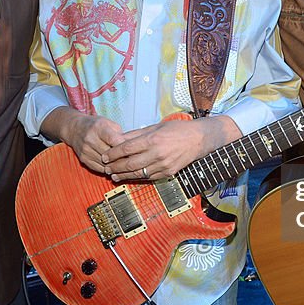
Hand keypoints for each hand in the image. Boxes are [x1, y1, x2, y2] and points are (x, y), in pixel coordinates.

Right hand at [42, 107, 124, 173]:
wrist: (75, 129)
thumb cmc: (95, 125)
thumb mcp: (108, 123)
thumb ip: (120, 133)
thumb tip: (131, 146)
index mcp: (99, 127)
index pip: (115, 141)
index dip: (125, 147)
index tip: (133, 151)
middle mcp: (90, 139)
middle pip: (110, 154)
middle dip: (122, 158)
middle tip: (132, 161)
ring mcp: (85, 150)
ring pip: (105, 163)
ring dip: (116, 166)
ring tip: (125, 165)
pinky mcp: (83, 159)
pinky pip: (99, 168)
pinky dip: (108, 169)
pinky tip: (114, 167)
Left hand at [101, 116, 239, 180]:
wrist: (198, 139)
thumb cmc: (176, 130)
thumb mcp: (155, 126)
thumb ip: (136, 134)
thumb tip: (119, 139)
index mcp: (152, 140)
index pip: (126, 149)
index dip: (113, 154)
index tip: (105, 156)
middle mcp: (157, 154)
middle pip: (129, 163)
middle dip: (115, 167)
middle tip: (106, 167)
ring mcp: (163, 165)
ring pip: (138, 173)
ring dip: (123, 175)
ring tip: (114, 175)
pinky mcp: (168, 173)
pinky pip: (149, 177)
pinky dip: (137, 177)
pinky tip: (129, 177)